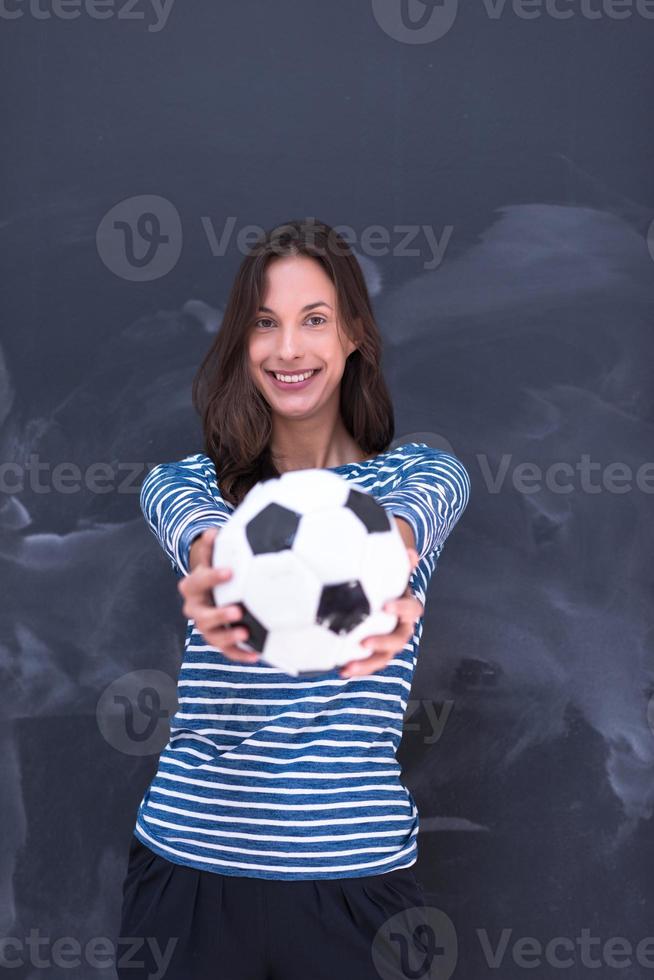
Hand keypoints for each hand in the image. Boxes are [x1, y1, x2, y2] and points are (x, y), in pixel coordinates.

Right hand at [178, 528, 259, 664]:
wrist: (211, 589)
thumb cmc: (216, 568)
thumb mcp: (213, 556)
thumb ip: (212, 546)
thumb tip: (211, 531)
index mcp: (192, 586)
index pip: (197, 581)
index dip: (211, 577)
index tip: (229, 571)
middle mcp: (195, 609)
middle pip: (201, 615)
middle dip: (218, 614)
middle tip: (237, 610)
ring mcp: (206, 627)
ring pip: (212, 637)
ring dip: (228, 637)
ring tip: (246, 633)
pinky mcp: (218, 639)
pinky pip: (227, 651)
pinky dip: (241, 654)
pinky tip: (257, 655)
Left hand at [339, 547, 423, 677]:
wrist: (379, 589)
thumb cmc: (383, 578)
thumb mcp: (391, 566)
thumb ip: (399, 559)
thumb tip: (412, 554)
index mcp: (406, 606)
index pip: (412, 609)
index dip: (402, 608)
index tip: (386, 606)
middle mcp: (400, 625)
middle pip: (400, 639)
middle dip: (384, 643)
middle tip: (365, 643)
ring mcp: (387, 639)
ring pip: (383, 656)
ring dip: (368, 664)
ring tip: (348, 669)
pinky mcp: (373, 649)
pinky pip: (367, 660)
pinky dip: (355, 666)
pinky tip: (338, 669)